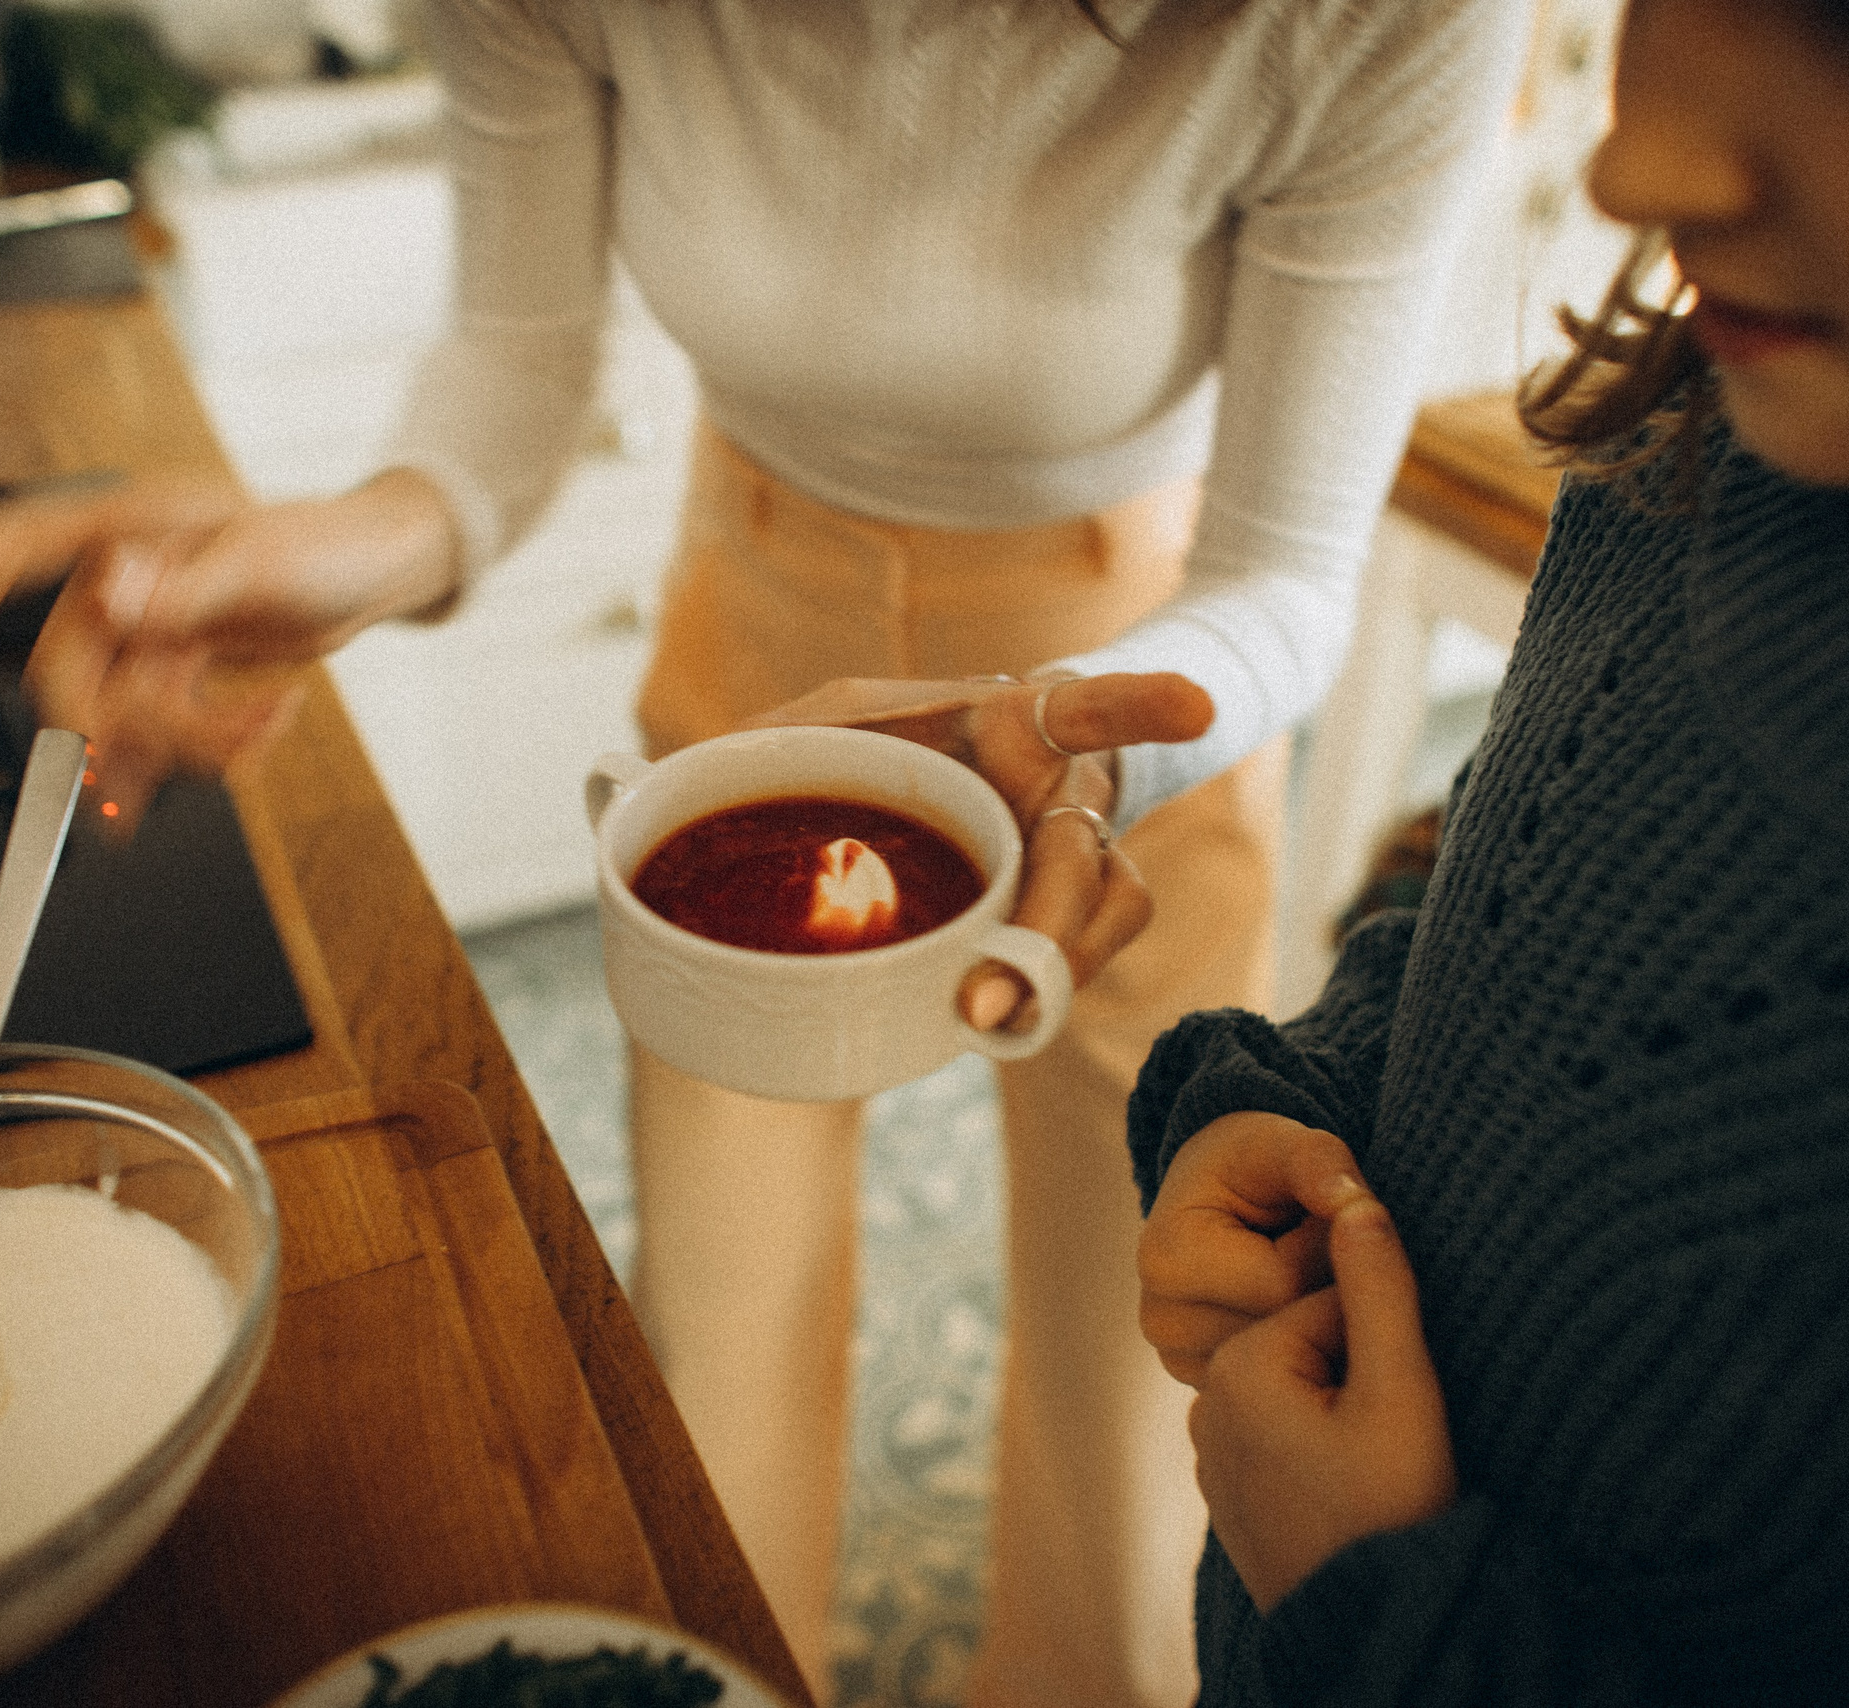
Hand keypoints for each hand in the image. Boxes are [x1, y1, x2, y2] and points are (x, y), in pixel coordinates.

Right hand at [0, 467, 457, 824]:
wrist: (380, 568)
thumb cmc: (326, 540)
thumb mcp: (256, 562)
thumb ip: (177, 589)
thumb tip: (107, 594)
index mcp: (127, 527)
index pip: (14, 546)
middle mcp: (127, 575)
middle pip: (70, 665)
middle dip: (110, 728)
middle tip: (148, 772)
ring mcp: (152, 620)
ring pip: (120, 705)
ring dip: (179, 744)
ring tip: (249, 746)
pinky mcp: (181, 659)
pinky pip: (158, 719)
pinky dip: (193, 749)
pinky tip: (237, 757)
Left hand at [742, 671, 1214, 1028]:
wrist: (933, 800)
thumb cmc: (887, 745)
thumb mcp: (821, 725)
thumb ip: (770, 743)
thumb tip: (656, 783)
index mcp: (1012, 724)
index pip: (1085, 704)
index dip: (1140, 703)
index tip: (1193, 707)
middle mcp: (1063, 789)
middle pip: (1088, 860)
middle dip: (1053, 933)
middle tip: (990, 1002)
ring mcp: (1075, 857)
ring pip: (1106, 918)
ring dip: (1055, 975)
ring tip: (985, 1024)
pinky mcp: (1067, 919)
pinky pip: (1081, 962)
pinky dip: (1041, 993)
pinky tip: (989, 1024)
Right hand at [1139, 1111, 1369, 1385]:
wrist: (1221, 1197)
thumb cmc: (1253, 1167)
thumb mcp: (1284, 1145)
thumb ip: (1319, 1161)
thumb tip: (1350, 1200)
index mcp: (1168, 1258)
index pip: (1283, 1284)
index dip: (1324, 1251)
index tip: (1321, 1221)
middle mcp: (1161, 1321)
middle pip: (1283, 1332)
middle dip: (1320, 1290)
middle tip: (1319, 1252)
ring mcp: (1180, 1360)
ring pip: (1288, 1364)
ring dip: (1313, 1321)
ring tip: (1303, 1277)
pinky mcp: (1203, 1384)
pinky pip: (1282, 1385)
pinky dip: (1301, 1350)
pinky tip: (1294, 1313)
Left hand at [1191, 1189, 1455, 1610]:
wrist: (1374, 1625)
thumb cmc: (1393, 1509)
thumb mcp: (1401, 1390)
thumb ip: (1381, 1289)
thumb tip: (1359, 1200)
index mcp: (1240, 1368)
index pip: (1333, 1308)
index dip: (1387, 1348)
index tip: (1407, 1402)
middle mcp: (1209, 1404)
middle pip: (1315, 1350)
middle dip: (1364, 1379)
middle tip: (1395, 1447)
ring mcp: (1214, 1456)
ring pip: (1306, 1397)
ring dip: (1349, 1417)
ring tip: (1380, 1474)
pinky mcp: (1233, 1495)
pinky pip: (1288, 1442)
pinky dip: (1325, 1456)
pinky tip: (1353, 1497)